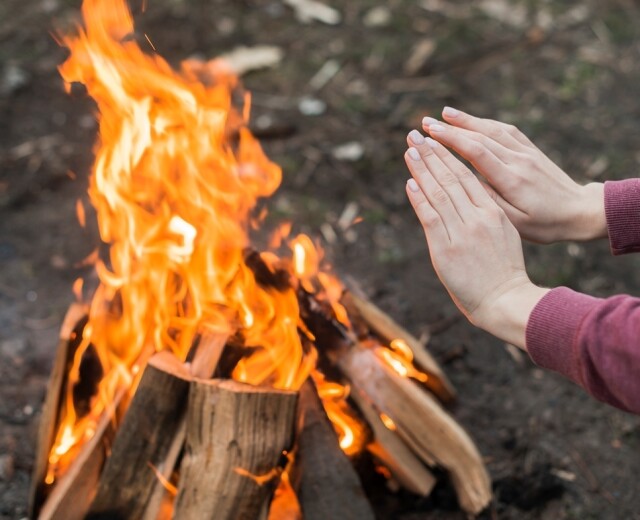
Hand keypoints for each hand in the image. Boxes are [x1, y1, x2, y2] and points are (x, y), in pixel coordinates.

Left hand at [404, 130, 548, 348]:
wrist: (506, 300)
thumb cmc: (505, 272)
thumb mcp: (504, 235)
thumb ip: (487, 216)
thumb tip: (468, 201)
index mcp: (494, 212)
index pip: (468, 176)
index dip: (448, 157)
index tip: (434, 141)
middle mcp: (479, 217)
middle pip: (451, 178)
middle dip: (431, 154)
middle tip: (415, 135)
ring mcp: (463, 232)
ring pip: (439, 193)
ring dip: (422, 170)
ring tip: (410, 150)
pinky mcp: (446, 249)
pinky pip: (430, 217)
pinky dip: (418, 198)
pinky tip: (410, 183)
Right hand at [421, 107, 606, 243]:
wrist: (579, 212)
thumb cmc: (544, 224)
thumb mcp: (514, 221)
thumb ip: (489, 200)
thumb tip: (465, 181)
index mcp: (511, 179)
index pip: (476, 152)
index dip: (451, 140)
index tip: (430, 134)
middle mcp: (518, 160)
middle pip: (480, 136)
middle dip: (451, 128)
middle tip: (425, 123)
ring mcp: (526, 153)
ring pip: (492, 129)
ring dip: (467, 120)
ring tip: (444, 114)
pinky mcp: (531, 151)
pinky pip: (506, 131)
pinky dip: (486, 123)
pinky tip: (473, 120)